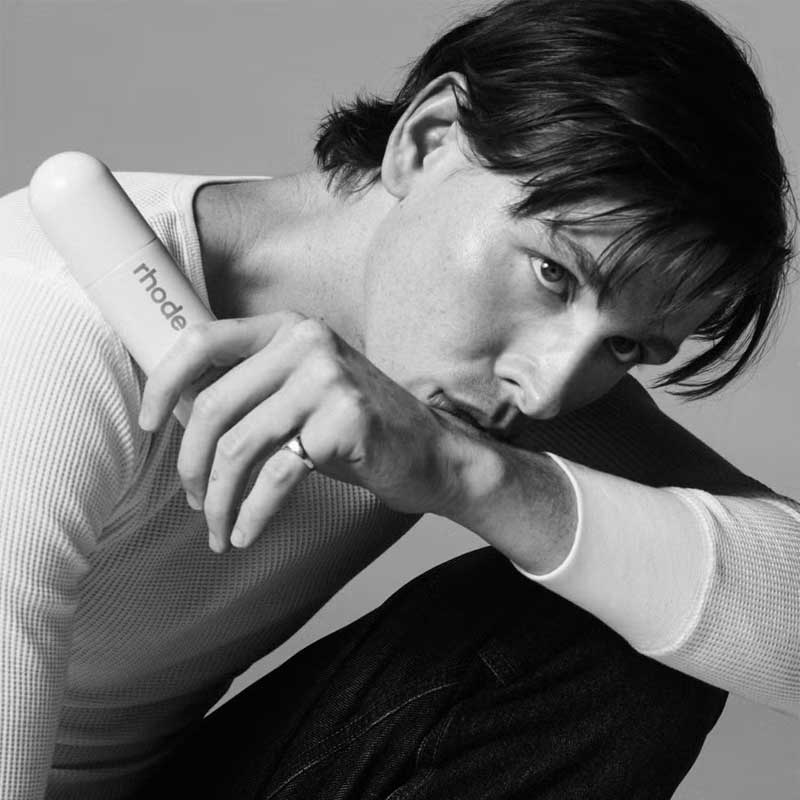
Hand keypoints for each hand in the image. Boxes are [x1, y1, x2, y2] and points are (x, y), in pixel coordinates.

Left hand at [137, 311, 477, 551]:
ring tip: (218, 528)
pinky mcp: (345, 420)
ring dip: (219, 499)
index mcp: (288, 328)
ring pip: (239, 446)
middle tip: (196, 501)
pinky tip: (246, 532)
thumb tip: (176, 414)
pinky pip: (276, 475)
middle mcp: (306, 343)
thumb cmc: (356, 429)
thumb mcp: (300, 393)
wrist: (431, 453)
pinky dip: (252, 512)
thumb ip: (249, 391)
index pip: (202, 340)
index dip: (162, 383)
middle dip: (192, 466)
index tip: (148, 424)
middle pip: (213, 407)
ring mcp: (328, 378)